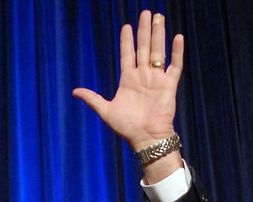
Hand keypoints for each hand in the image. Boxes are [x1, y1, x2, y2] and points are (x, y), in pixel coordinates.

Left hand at [73, 10, 184, 150]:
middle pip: (144, 47)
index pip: (128, 54)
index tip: (126, 26)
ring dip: (159, 34)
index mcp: (128, 80)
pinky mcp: (169, 85)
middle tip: (146, 13)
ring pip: (158, 51)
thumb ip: (92, 98)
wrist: (146, 138)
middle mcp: (143, 76)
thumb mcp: (105, 111)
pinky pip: (175, 66)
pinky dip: (177, 52)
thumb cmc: (127, 127)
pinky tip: (178, 38)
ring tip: (159, 18)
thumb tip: (74, 91)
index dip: (127, 40)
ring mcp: (157, 79)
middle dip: (145, 30)